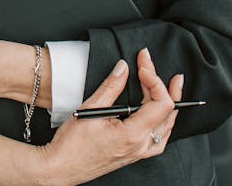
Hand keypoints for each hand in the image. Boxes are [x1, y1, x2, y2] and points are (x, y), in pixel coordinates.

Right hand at [36, 48, 181, 185]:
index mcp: (133, 135)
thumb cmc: (72, 145)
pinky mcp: (134, 155)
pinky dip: (163, 121)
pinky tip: (158, 112)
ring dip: (169, 103)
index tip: (141, 66)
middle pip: (166, 111)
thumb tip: (123, 68)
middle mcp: (141, 146)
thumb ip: (111, 86)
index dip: (155, 80)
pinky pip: (159, 138)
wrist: (61, 168)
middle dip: (160, 83)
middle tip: (148, 63)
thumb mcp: (91, 109)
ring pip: (166, 126)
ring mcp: (139, 152)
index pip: (162, 103)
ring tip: (170, 85)